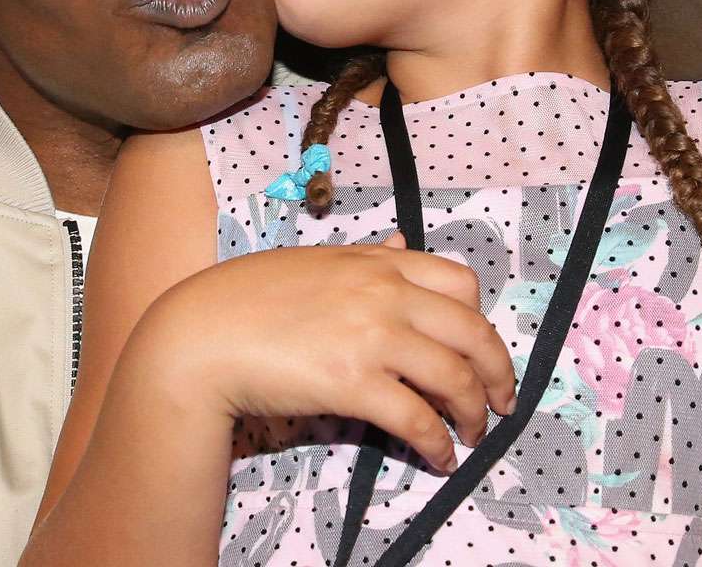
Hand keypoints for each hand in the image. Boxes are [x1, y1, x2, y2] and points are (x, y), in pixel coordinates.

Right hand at [127, 234, 516, 471]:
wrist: (201, 334)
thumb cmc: (248, 298)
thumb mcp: (314, 262)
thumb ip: (365, 258)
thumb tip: (401, 244)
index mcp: (377, 262)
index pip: (460, 282)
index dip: (480, 320)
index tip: (480, 349)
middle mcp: (384, 293)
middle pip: (473, 332)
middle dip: (497, 372)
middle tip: (500, 401)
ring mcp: (371, 337)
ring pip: (455, 378)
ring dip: (474, 413)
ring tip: (472, 435)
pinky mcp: (353, 383)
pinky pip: (418, 418)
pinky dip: (438, 443)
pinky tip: (439, 457)